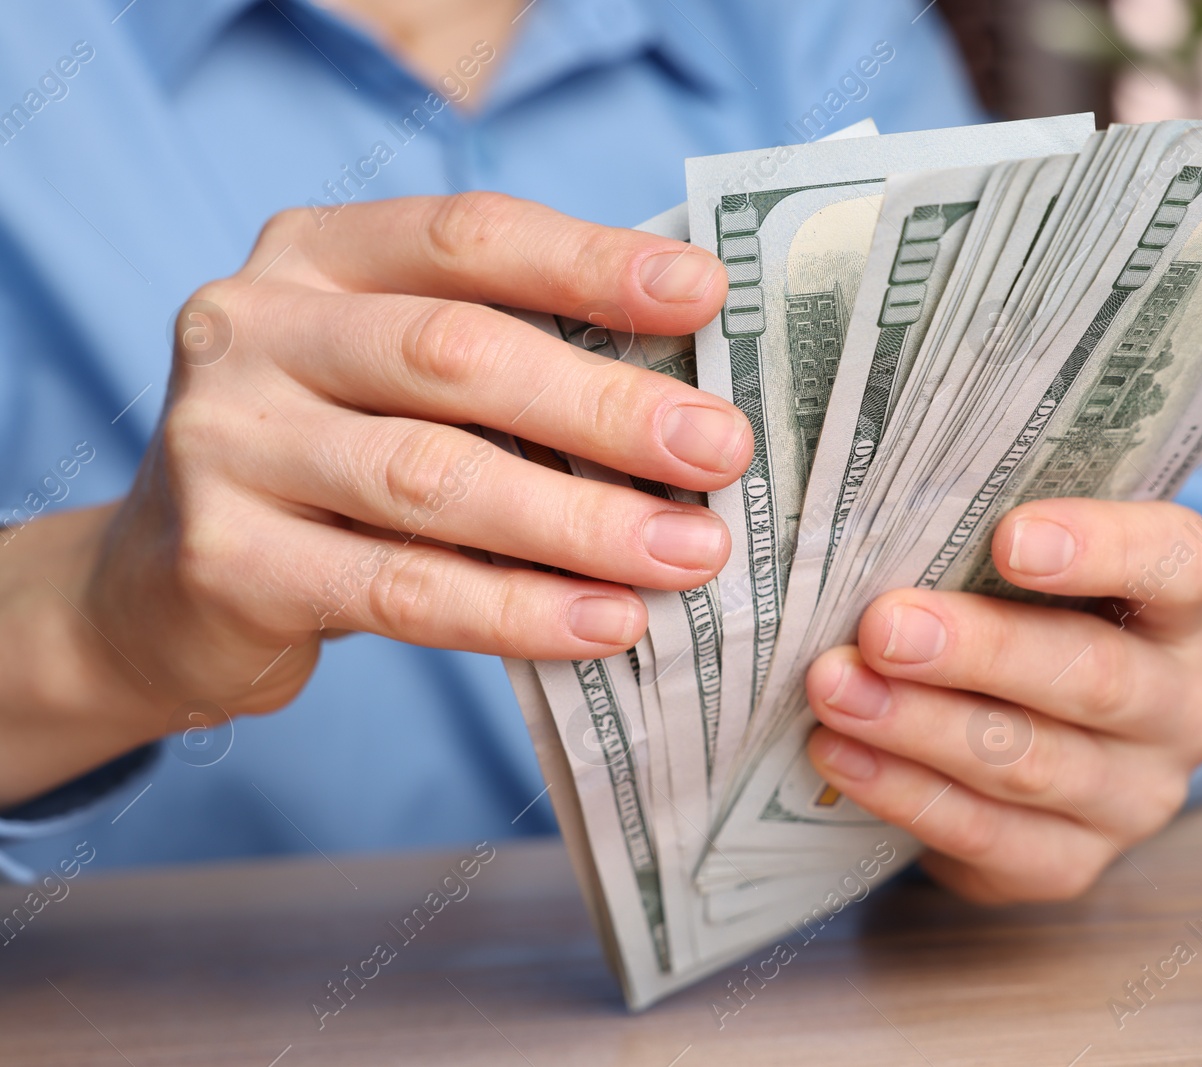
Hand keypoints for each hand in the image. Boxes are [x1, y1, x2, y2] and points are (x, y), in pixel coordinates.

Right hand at [9, 194, 748, 801]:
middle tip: (721, 450)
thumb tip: (692, 395)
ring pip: (433, 477)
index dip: (591, 262)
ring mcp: (223, 440)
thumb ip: (510, 367)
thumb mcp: (399, 386)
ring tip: (690, 554)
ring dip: (581, 520)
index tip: (706, 295)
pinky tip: (607, 624)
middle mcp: (253, 326)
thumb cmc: (333, 469)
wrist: (165, 588)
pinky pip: (400, 588)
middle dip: (605, 407)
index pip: (467, 236)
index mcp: (316, 256)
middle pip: (454, 354)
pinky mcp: (223, 558)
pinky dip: (518, 610)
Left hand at [803, 498, 1201, 903]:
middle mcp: (1183, 706)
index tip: (1009, 538)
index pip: (1178, 562)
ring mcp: (1138, 797)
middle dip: (979, 650)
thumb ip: (981, 546)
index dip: (1102, 546)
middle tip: (883, 626)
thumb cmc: (1022, 619)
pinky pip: (988, 835)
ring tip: (836, 689)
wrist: (1027, 740)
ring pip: (1031, 762)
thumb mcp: (1026, 571)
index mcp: (1184, 609)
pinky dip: (906, 792)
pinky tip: (840, 752)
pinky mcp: (1074, 863)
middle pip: (1095, 676)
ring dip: (921, 724)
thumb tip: (875, 532)